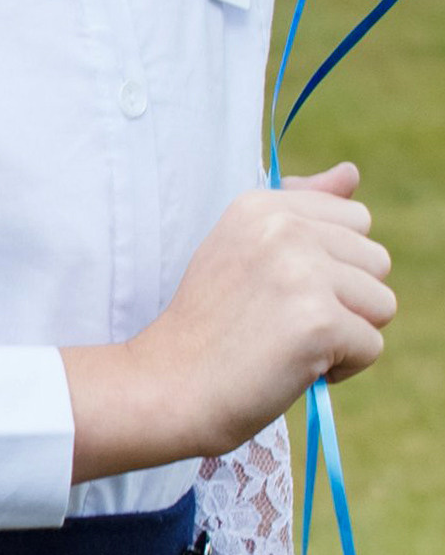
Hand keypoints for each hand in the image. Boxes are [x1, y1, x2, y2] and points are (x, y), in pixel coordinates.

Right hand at [65, 166, 393, 480]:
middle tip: (287, 320)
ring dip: (349, 333)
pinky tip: (296, 368)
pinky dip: (342, 368)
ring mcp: (302, 271)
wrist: (172, 384)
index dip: (332, 264)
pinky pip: (372, 346)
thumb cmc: (211, 323)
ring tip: (294, 343)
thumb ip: (304, 206)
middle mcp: (283, 227)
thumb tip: (352, 171)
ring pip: (382, 304)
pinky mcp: (318, 321)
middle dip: (348, 299)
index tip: (283, 287)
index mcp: (263, 204)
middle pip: (376, 260)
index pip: (354, 218)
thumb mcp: (247, 247)